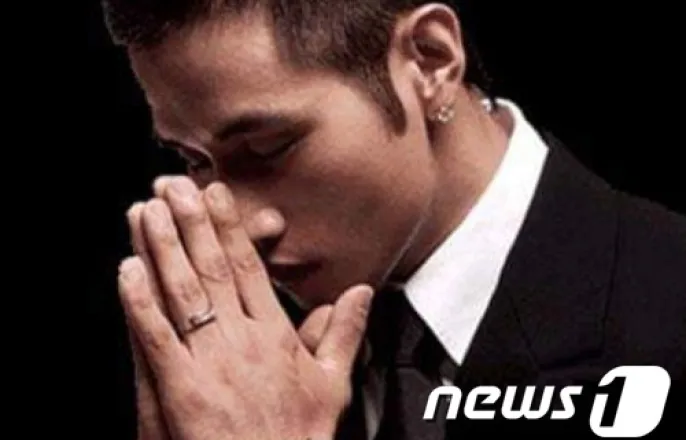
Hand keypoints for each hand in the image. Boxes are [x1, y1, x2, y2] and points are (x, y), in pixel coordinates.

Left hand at [119, 177, 373, 439]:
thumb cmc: (299, 437)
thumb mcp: (333, 384)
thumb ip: (343, 332)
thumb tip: (359, 293)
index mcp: (275, 335)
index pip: (248, 268)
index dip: (228, 227)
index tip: (215, 195)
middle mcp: (242, 340)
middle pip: (212, 269)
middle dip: (190, 222)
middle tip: (172, 186)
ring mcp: (210, 362)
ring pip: (182, 293)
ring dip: (162, 248)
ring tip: (146, 211)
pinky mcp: (181, 389)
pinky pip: (155, 338)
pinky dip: (140, 302)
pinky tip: (127, 270)